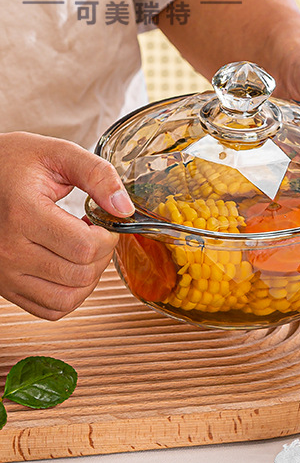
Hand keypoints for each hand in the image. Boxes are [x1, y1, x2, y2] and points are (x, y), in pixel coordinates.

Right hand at [0, 132, 134, 319]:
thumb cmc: (12, 163)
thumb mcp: (56, 154)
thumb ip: (97, 174)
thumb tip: (125, 209)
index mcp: (22, 214)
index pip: (85, 246)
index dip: (108, 237)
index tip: (102, 223)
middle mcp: (8, 249)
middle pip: (81, 273)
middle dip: (101, 255)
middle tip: (94, 235)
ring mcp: (5, 272)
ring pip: (69, 297)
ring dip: (89, 278)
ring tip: (82, 251)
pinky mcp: (6, 287)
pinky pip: (51, 309)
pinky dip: (71, 295)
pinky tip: (70, 268)